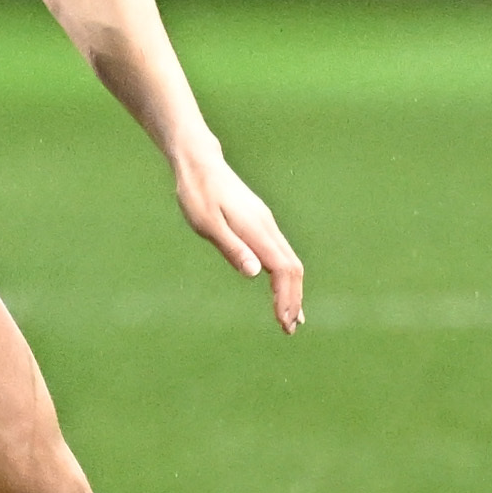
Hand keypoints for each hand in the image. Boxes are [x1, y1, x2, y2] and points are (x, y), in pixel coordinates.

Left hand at [175, 146, 306, 333]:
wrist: (199, 163)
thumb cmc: (197, 194)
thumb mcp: (207, 224)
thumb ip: (232, 248)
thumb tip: (255, 274)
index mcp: (256, 230)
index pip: (283, 270)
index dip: (286, 297)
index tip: (283, 322)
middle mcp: (267, 227)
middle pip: (293, 268)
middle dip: (294, 300)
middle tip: (289, 329)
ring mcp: (266, 224)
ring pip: (290, 261)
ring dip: (292, 290)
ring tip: (291, 317)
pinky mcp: (260, 223)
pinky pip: (281, 253)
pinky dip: (285, 276)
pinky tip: (280, 287)